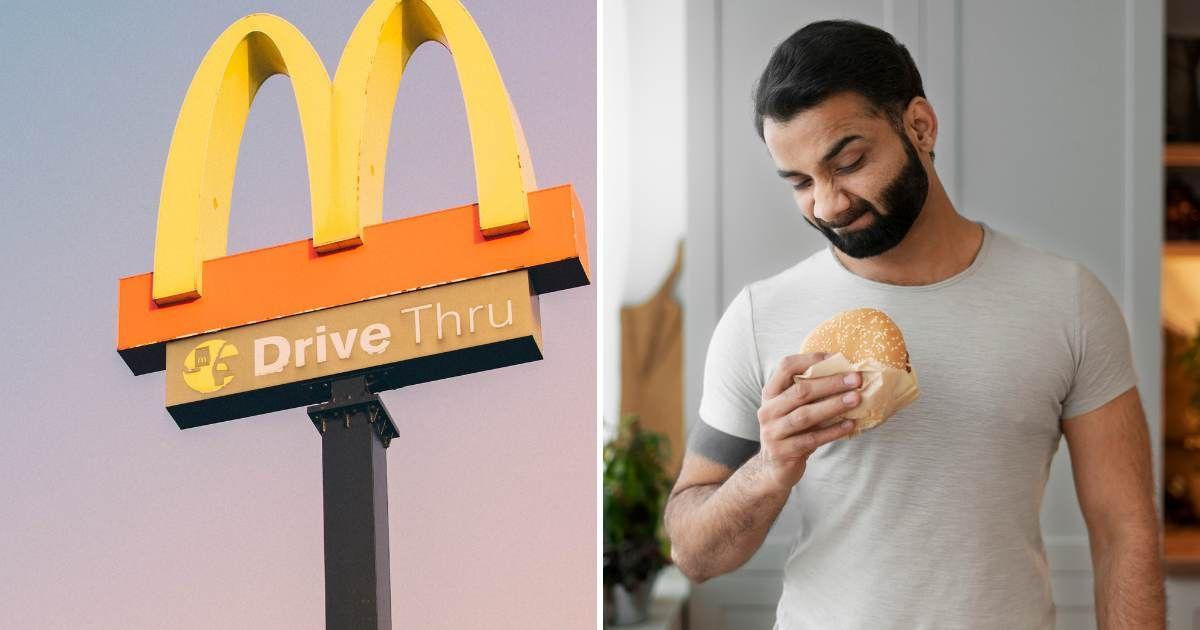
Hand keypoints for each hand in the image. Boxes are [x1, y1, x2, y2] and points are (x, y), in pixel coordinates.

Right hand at [756, 352, 861, 492]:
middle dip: (831, 383)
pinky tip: (849, 425)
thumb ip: (809, 392)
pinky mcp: (782, 451)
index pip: (786, 367)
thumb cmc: (791, 431)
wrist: (773, 467)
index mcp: (770, 393)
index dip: (811, 359)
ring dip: (833, 405)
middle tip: (856, 379)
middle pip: (800, 391)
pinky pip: (811, 439)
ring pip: (805, 415)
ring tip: (856, 399)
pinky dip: (832, 431)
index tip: (837, 358)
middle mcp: (768, 410)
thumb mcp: (792, 408)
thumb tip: (845, 373)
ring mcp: (772, 431)